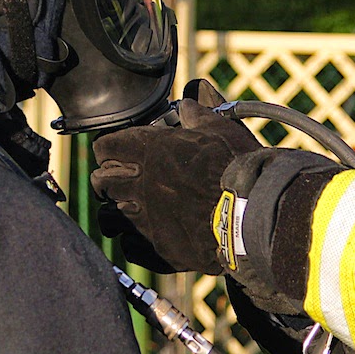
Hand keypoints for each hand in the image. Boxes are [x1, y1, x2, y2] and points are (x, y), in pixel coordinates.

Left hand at [91, 88, 260, 274]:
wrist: (253, 213)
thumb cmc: (236, 168)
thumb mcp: (219, 130)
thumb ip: (197, 116)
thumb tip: (188, 104)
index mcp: (152, 152)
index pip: (106, 147)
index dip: (110, 149)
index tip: (117, 153)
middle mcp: (142, 186)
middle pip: (101, 183)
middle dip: (106, 181)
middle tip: (118, 183)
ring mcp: (147, 220)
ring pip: (109, 217)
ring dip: (116, 212)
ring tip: (128, 212)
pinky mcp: (159, 249)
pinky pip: (129, 247)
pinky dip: (134, 242)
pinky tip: (146, 236)